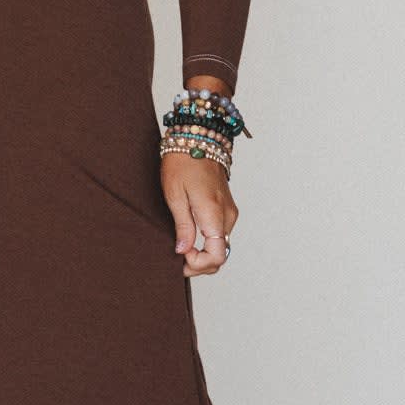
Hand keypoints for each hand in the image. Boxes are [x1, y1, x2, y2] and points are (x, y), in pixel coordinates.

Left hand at [161, 152, 237, 277]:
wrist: (198, 139)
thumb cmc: (182, 163)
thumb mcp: (175, 196)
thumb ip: (183, 226)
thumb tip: (183, 251)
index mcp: (214, 214)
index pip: (217, 256)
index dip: (198, 265)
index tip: (180, 258)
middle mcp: (227, 216)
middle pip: (221, 256)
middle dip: (200, 264)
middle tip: (177, 259)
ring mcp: (229, 213)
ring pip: (221, 247)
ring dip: (203, 255)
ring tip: (181, 248)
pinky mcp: (227, 209)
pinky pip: (221, 235)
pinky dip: (207, 243)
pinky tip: (190, 239)